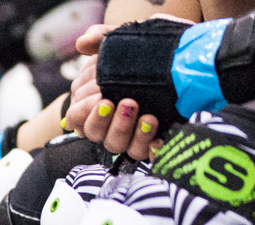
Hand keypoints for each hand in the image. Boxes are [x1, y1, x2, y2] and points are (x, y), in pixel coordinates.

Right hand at [67, 24, 161, 157]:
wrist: (179, 61)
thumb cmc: (140, 56)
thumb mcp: (121, 42)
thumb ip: (100, 39)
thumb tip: (83, 42)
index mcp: (93, 103)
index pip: (76, 118)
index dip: (83, 113)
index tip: (99, 98)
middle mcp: (108, 122)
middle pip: (95, 134)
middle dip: (106, 122)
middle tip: (126, 103)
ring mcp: (129, 133)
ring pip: (118, 146)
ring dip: (129, 131)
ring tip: (147, 116)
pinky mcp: (151, 140)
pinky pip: (147, 154)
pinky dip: (152, 147)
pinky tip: (159, 138)